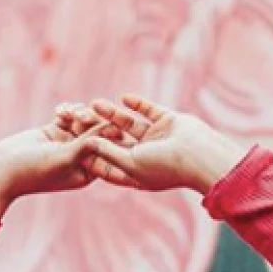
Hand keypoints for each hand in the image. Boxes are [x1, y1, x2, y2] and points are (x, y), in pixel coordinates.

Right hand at [0, 106, 117, 217]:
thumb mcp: (65, 157)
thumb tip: (113, 128)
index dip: (109, 137)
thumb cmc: (35, 170)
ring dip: (77, 113)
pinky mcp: (54, 131)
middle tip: (83, 115)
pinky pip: (68, 115)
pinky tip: (59, 111)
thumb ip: (88, 143)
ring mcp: (66, 144)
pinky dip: (66, 110)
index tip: (111, 126)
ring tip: (68, 113)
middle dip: (91, 122)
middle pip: (95, 133)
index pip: (105, 151)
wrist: (4, 168)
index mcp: (86, 173)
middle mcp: (79, 159)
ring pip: (82, 121)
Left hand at [75, 95, 247, 193]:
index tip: (72, 148)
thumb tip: (86, 144)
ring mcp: (156, 139)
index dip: (91, 157)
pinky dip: (137, 104)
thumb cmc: (165, 166)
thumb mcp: (130, 162)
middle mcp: (145, 157)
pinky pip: (148, 110)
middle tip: (78, 120)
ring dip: (112, 114)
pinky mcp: (167, 122)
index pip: (108, 166)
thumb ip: (108, 153)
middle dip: (98, 132)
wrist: (199, 155)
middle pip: (115, 143)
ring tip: (94, 102)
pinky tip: (123, 97)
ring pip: (129, 125)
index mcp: (136, 174)